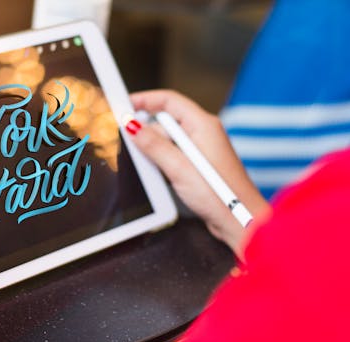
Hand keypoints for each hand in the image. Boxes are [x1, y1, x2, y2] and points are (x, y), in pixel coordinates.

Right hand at [127, 90, 269, 255]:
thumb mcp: (178, 167)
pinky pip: (173, 154)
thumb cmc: (219, 195)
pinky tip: (157, 173)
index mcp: (203, 125)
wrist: (238, 221)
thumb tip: (132, 126)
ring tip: (144, 163)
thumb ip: (153, 145)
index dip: (145, 99)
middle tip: (126, 141)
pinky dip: (161, 160)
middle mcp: (203, 132)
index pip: (169, 100)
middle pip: (165, 121)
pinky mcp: (198, 164)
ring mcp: (201, 149)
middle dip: (146, 130)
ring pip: (168, 140)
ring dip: (153, 149)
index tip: (124, 105)